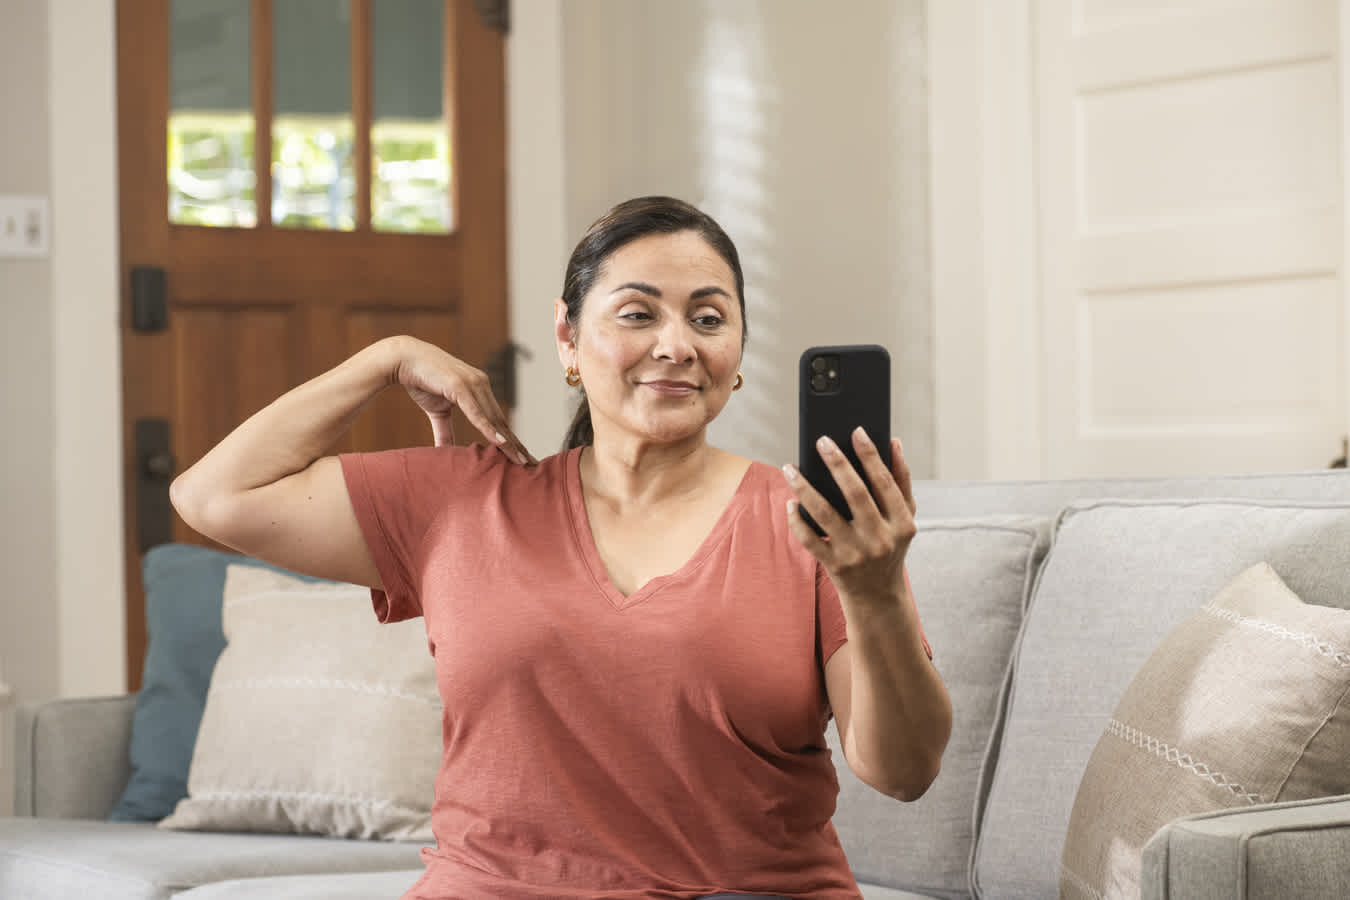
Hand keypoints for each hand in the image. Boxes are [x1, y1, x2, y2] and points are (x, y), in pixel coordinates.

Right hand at [391, 337, 535, 463]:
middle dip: (516, 444)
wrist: (403, 358)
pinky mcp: (460, 385)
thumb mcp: (437, 411)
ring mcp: (472, 383)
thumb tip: (446, 450)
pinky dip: (488, 428)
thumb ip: (445, 430)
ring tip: (520, 460)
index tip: (522, 456)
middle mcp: (481, 385)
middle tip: (530, 464)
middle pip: (501, 421)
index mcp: (479, 389)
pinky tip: (500, 442)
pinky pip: (476, 412)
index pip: (498, 420)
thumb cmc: (422, 381)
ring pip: (493, 419)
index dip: (510, 439)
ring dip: (508, 441)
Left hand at [783, 429, 915, 601]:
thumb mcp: (904, 519)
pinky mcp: (835, 566)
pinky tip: (790, 501)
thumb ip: (902, 482)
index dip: (871, 456)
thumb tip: (894, 442)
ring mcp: (856, 554)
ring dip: (804, 488)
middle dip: (837, 464)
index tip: (856, 431)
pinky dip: (797, 520)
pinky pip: (809, 539)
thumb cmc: (890, 546)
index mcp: (902, 524)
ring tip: (790, 468)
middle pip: (855, 494)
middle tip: (821, 440)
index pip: (885, 483)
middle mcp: (880, 539)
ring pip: (824, 514)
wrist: (878, 596)